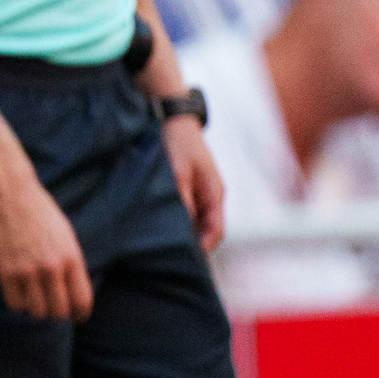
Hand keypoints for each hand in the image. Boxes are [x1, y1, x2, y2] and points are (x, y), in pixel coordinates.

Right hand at [0, 171, 91, 319]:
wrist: (11, 195)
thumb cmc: (41, 214)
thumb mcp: (66, 236)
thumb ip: (71, 264)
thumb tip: (73, 293)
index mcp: (71, 258)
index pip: (82, 301)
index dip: (80, 314)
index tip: (76, 316)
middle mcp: (52, 267)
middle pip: (59, 312)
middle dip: (58, 314)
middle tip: (52, 308)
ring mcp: (28, 271)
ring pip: (37, 312)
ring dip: (37, 310)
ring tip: (35, 300)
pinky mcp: (6, 271)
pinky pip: (15, 305)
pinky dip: (18, 305)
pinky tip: (19, 294)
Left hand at [165, 114, 225, 252]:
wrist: (174, 121)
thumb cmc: (179, 144)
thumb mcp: (179, 172)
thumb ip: (182, 199)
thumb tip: (184, 226)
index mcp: (215, 192)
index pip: (217, 229)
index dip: (206, 246)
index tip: (190, 256)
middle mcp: (210, 196)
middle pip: (207, 229)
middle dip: (193, 242)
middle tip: (172, 255)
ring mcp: (200, 193)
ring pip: (196, 221)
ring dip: (184, 231)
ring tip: (165, 243)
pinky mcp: (188, 189)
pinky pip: (187, 211)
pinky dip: (178, 219)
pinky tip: (161, 224)